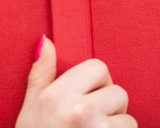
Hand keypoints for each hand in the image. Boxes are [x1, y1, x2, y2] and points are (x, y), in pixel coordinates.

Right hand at [15, 36, 137, 127]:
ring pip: (129, 120)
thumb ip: (40, 75)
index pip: (98, 67)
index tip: (84, 100)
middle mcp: (80, 112)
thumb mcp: (30, 111)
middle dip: (109, 109)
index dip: (95, 83)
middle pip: (118, 92)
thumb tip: (45, 41)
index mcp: (56, 97)